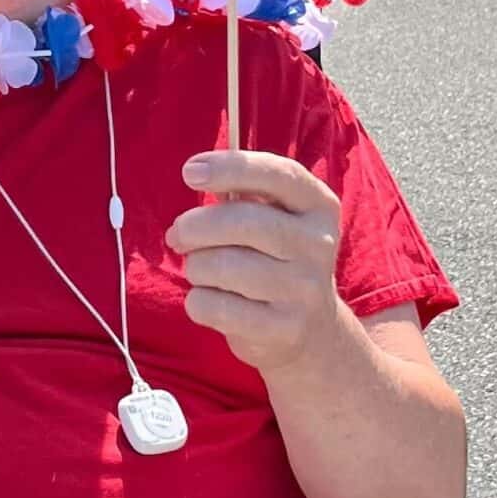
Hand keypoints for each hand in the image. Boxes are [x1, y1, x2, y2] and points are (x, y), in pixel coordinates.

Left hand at [167, 149, 342, 376]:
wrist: (313, 329)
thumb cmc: (277, 258)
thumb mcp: (277, 218)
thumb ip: (242, 192)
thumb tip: (195, 174)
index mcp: (319, 205)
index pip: (277, 174)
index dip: (230, 168)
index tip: (189, 171)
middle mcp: (319, 244)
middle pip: (240, 221)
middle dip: (193, 226)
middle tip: (177, 235)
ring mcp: (305, 289)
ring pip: (221, 265)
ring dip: (195, 267)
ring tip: (201, 271)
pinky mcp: (284, 328)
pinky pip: (215, 307)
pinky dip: (198, 301)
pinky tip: (210, 300)